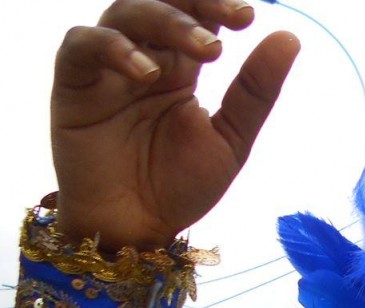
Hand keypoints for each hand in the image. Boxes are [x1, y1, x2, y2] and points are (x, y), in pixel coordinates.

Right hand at [51, 0, 299, 249]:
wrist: (138, 228)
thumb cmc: (180, 187)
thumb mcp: (231, 140)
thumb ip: (255, 91)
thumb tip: (290, 38)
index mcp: (180, 67)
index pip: (197, 15)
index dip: (218, 5)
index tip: (249, 17)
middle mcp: (143, 58)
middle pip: (161, 2)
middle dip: (196, 2)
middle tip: (234, 21)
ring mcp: (107, 69)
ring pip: (125, 14)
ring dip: (167, 22)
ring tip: (206, 52)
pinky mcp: (74, 85)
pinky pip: (82, 46)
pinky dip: (113, 48)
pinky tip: (147, 72)